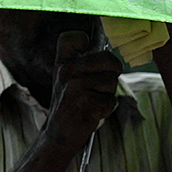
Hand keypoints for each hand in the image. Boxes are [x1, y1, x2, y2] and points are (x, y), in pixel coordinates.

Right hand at [44, 30, 121, 152]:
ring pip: (112, 82)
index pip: (73, 37)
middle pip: (109, 60)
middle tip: (99, 87)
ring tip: (92, 101)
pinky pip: (111, 101)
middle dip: (112, 74)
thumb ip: (81, 61)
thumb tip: (109, 52)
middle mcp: (67, 72)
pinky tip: (92, 112)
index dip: (84, 40)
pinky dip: (106, 109)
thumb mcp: (66, 78)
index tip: (86, 47)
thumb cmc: (69, 103)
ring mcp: (76, 87)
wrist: (59, 133)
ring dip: (108, 94)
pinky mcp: (86, 104)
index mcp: (63, 63)